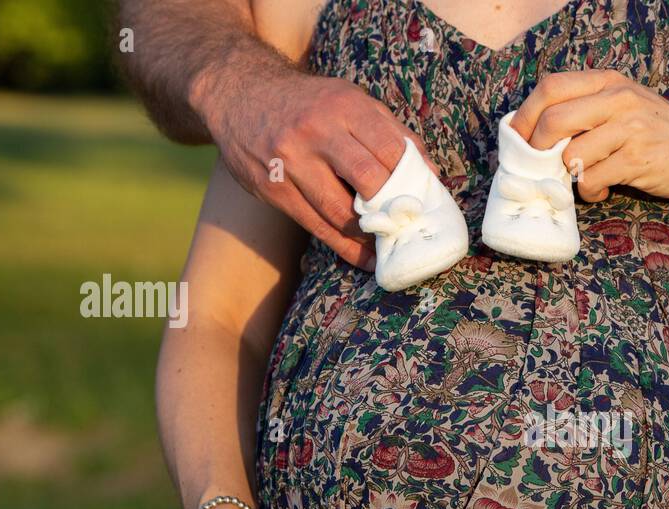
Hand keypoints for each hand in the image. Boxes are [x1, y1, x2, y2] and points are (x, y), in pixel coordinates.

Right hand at [197, 69, 436, 268]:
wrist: (239, 92)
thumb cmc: (309, 103)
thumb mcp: (349, 100)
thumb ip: (389, 132)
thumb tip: (429, 174)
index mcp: (345, 105)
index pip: (391, 150)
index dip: (414, 181)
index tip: (427, 203)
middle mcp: (316, 130)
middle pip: (369, 181)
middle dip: (393, 210)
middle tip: (408, 227)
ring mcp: (290, 160)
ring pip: (341, 211)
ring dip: (370, 236)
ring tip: (389, 247)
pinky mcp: (272, 187)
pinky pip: (315, 226)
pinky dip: (344, 246)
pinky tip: (363, 256)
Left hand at [510, 70, 668, 203]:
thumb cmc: (659, 133)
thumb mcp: (625, 105)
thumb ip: (588, 109)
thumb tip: (536, 130)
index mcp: (609, 81)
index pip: (550, 87)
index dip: (526, 115)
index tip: (517, 138)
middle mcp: (618, 99)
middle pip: (553, 121)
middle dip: (537, 150)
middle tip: (540, 167)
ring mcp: (630, 128)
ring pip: (571, 155)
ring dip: (569, 177)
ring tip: (586, 180)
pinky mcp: (639, 159)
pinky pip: (592, 180)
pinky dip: (590, 192)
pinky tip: (603, 190)